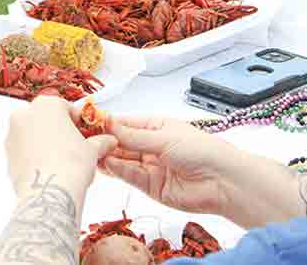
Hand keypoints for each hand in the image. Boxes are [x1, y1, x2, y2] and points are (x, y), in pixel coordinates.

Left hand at [6, 96, 116, 199]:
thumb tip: (109, 141)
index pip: (68, 109)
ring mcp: (12, 135)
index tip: (88, 134)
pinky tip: (50, 170)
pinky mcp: (7, 155)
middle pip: (48, 120)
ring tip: (64, 162)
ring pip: (34, 136)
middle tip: (77, 148)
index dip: (80, 123)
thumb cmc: (71, 164)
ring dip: (47, 145)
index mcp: (47, 104)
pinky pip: (25, 152)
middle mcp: (24, 114)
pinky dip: (36, 157)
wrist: (49, 192)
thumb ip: (100, 141)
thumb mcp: (92, 150)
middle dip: (61, 132)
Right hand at [100, 114, 237, 215]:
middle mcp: (151, 145)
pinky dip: (117, 170)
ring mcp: (150, 166)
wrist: (223, 182)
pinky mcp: (151, 187)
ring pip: (123, 160)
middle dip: (104, 140)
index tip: (88, 120)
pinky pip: (130, 176)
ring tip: (91, 151)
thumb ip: (134, 136)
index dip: (108, 123)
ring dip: (108, 156)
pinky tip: (106, 163)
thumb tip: (108, 123)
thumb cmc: (201, 150)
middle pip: (122, 142)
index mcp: (157, 126)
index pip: (126, 123)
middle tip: (84, 138)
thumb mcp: (164, 137)